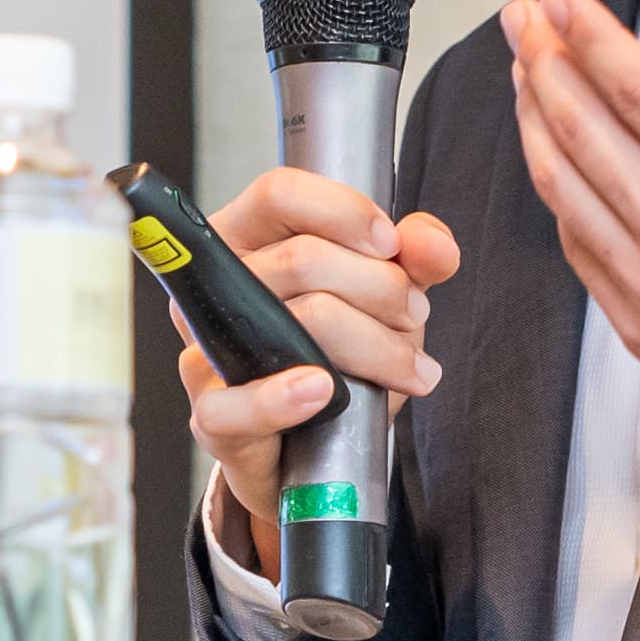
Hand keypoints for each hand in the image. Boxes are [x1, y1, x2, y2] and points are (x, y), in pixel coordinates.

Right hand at [177, 168, 462, 577]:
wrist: (316, 446)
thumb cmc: (339, 351)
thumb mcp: (386, 293)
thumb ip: (414, 257)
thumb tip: (433, 246)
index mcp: (244, 240)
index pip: (278, 195)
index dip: (342, 210)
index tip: (389, 242)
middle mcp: (214, 289)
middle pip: (300, 259)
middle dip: (382, 287)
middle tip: (414, 315)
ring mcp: (206, 352)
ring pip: (296, 322)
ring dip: (372, 344)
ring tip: (407, 366)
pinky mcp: (213, 416)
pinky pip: (240, 403)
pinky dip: (284, 397)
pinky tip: (322, 391)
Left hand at [500, 0, 639, 498]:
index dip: (592, 38)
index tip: (564, 3)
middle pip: (583, 129)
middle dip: (544, 62)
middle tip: (524, 20)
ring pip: (563, 186)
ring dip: (534, 121)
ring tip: (522, 74)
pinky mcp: (637, 325)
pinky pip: (575, 247)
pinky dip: (553, 195)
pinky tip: (551, 166)